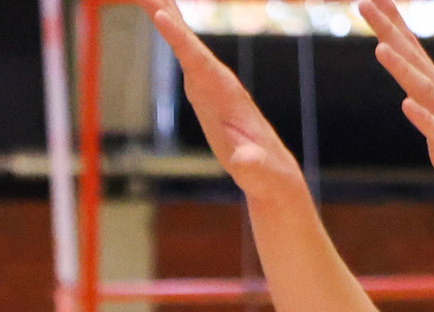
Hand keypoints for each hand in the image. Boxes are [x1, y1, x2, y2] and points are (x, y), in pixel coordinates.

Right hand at [139, 0, 305, 201]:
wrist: (271, 172)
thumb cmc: (265, 173)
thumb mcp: (258, 173)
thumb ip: (252, 165)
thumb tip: (245, 160)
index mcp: (227, 94)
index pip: (199, 61)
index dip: (180, 39)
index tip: (162, 16)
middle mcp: (219, 81)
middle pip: (189, 41)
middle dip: (168, 14)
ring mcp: (211, 83)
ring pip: (186, 43)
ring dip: (167, 16)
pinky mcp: (205, 89)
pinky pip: (185, 54)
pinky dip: (173, 34)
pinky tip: (164, 18)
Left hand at [357, 0, 433, 232]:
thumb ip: (425, 104)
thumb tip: (409, 91)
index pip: (411, 52)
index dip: (391, 24)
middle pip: (412, 59)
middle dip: (389, 30)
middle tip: (364, 2)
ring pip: (423, 91)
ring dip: (402, 69)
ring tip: (380, 47)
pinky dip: (422, 118)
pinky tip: (406, 105)